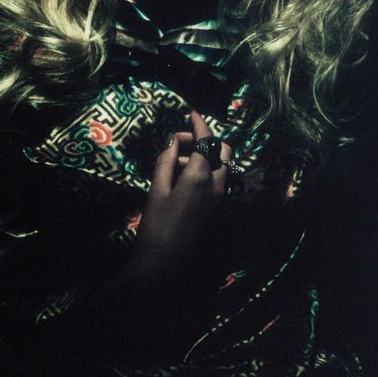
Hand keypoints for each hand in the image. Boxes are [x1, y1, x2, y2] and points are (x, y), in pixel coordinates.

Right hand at [124, 109, 231, 287]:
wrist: (165, 264)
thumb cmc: (155, 226)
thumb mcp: (156, 190)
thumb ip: (165, 162)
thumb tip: (172, 141)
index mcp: (200, 177)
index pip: (206, 140)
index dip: (199, 123)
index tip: (191, 112)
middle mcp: (216, 185)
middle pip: (222, 150)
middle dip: (204, 139)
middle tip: (178, 142)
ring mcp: (218, 197)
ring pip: (220, 165)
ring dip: (202, 155)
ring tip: (172, 162)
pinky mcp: (215, 207)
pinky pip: (216, 179)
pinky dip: (203, 169)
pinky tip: (180, 177)